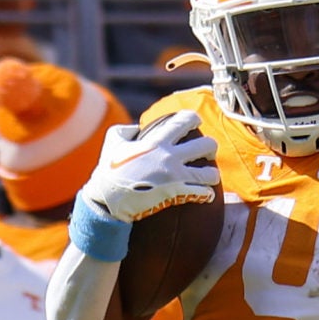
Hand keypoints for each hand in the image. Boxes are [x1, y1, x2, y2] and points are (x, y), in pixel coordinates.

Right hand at [80, 112, 220, 222]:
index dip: (194, 119)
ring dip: (212, 174)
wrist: (107, 200)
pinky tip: (205, 194)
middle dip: (210, 147)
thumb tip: (140, 128)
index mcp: (156, 141)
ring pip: (211, 173)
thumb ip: (129, 130)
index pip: (185, 121)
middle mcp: (169, 157)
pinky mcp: (176, 195)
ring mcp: (175, 177)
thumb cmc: (108, 170)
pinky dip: (207, 194)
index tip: (195, 122)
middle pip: (207, 145)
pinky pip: (204, 193)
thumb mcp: (113, 140)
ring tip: (208, 176)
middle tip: (206, 152)